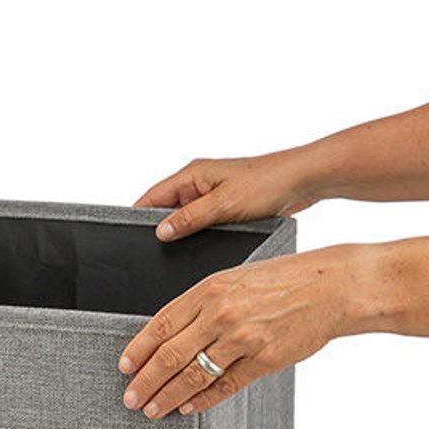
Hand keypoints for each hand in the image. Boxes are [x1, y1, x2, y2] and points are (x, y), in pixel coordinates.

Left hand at [118, 245, 369, 416]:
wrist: (331, 287)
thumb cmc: (287, 279)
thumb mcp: (237, 277)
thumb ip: (206, 301)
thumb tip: (176, 332)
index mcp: (211, 289)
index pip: (162, 324)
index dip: (138, 349)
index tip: (125, 367)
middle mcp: (222, 314)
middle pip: (170, 355)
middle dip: (146, 381)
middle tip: (131, 398)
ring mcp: (243, 338)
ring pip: (193, 375)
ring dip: (168, 396)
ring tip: (153, 409)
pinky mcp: (264, 359)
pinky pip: (225, 385)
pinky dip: (203, 400)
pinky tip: (188, 408)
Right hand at [134, 149, 321, 240]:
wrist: (302, 181)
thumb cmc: (267, 182)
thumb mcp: (223, 205)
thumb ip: (189, 219)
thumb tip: (160, 231)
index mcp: (193, 174)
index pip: (153, 196)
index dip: (139, 214)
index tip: (126, 235)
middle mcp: (200, 183)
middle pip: (169, 210)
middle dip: (163, 229)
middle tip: (155, 254)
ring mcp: (215, 196)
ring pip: (189, 219)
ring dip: (186, 234)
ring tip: (181, 253)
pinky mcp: (229, 207)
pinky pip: (207, 223)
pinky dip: (204, 235)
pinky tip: (206, 250)